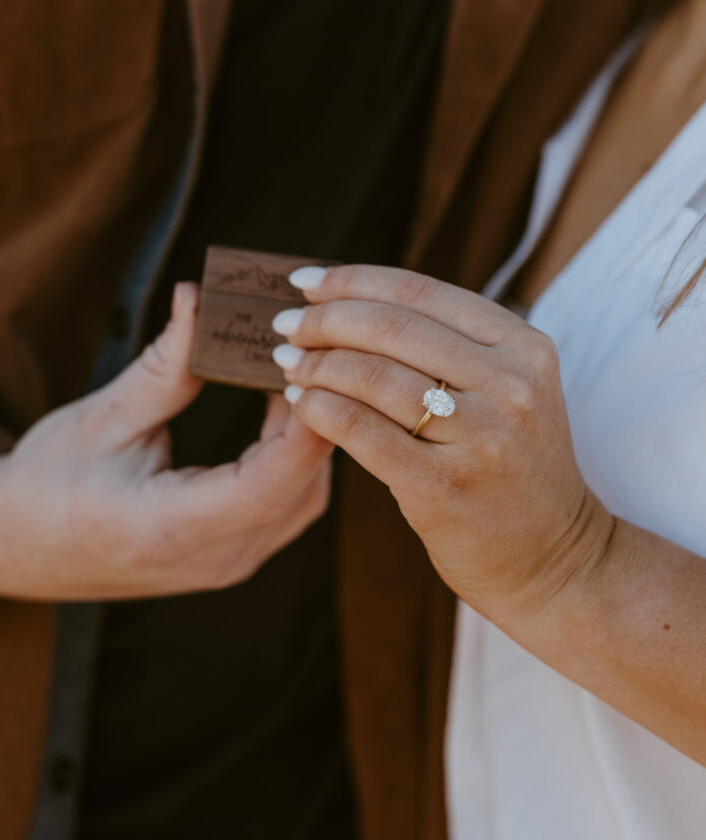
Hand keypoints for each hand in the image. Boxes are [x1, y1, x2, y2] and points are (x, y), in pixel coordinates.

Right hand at [0, 283, 332, 600]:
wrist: (26, 547)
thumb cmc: (50, 484)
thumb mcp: (102, 418)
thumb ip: (164, 366)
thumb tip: (199, 299)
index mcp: (167, 530)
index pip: (266, 485)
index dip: (301, 425)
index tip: (307, 364)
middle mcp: (212, 560)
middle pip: (299, 488)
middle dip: (315, 414)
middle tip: (305, 348)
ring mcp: (230, 564)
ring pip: (306, 497)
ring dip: (310, 432)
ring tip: (291, 371)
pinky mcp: (237, 553)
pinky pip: (291, 502)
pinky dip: (297, 453)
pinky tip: (281, 407)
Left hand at [273, 264, 611, 621]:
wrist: (555, 559)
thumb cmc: (515, 468)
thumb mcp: (513, 391)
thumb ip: (458, 345)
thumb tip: (359, 302)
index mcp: (525, 348)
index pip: (421, 292)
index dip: (352, 280)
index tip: (305, 282)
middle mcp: (509, 386)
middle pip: (390, 327)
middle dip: (324, 320)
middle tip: (286, 326)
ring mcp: (479, 438)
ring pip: (370, 375)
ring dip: (315, 364)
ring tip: (288, 363)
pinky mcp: (441, 488)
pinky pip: (360, 430)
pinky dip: (319, 409)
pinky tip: (301, 403)